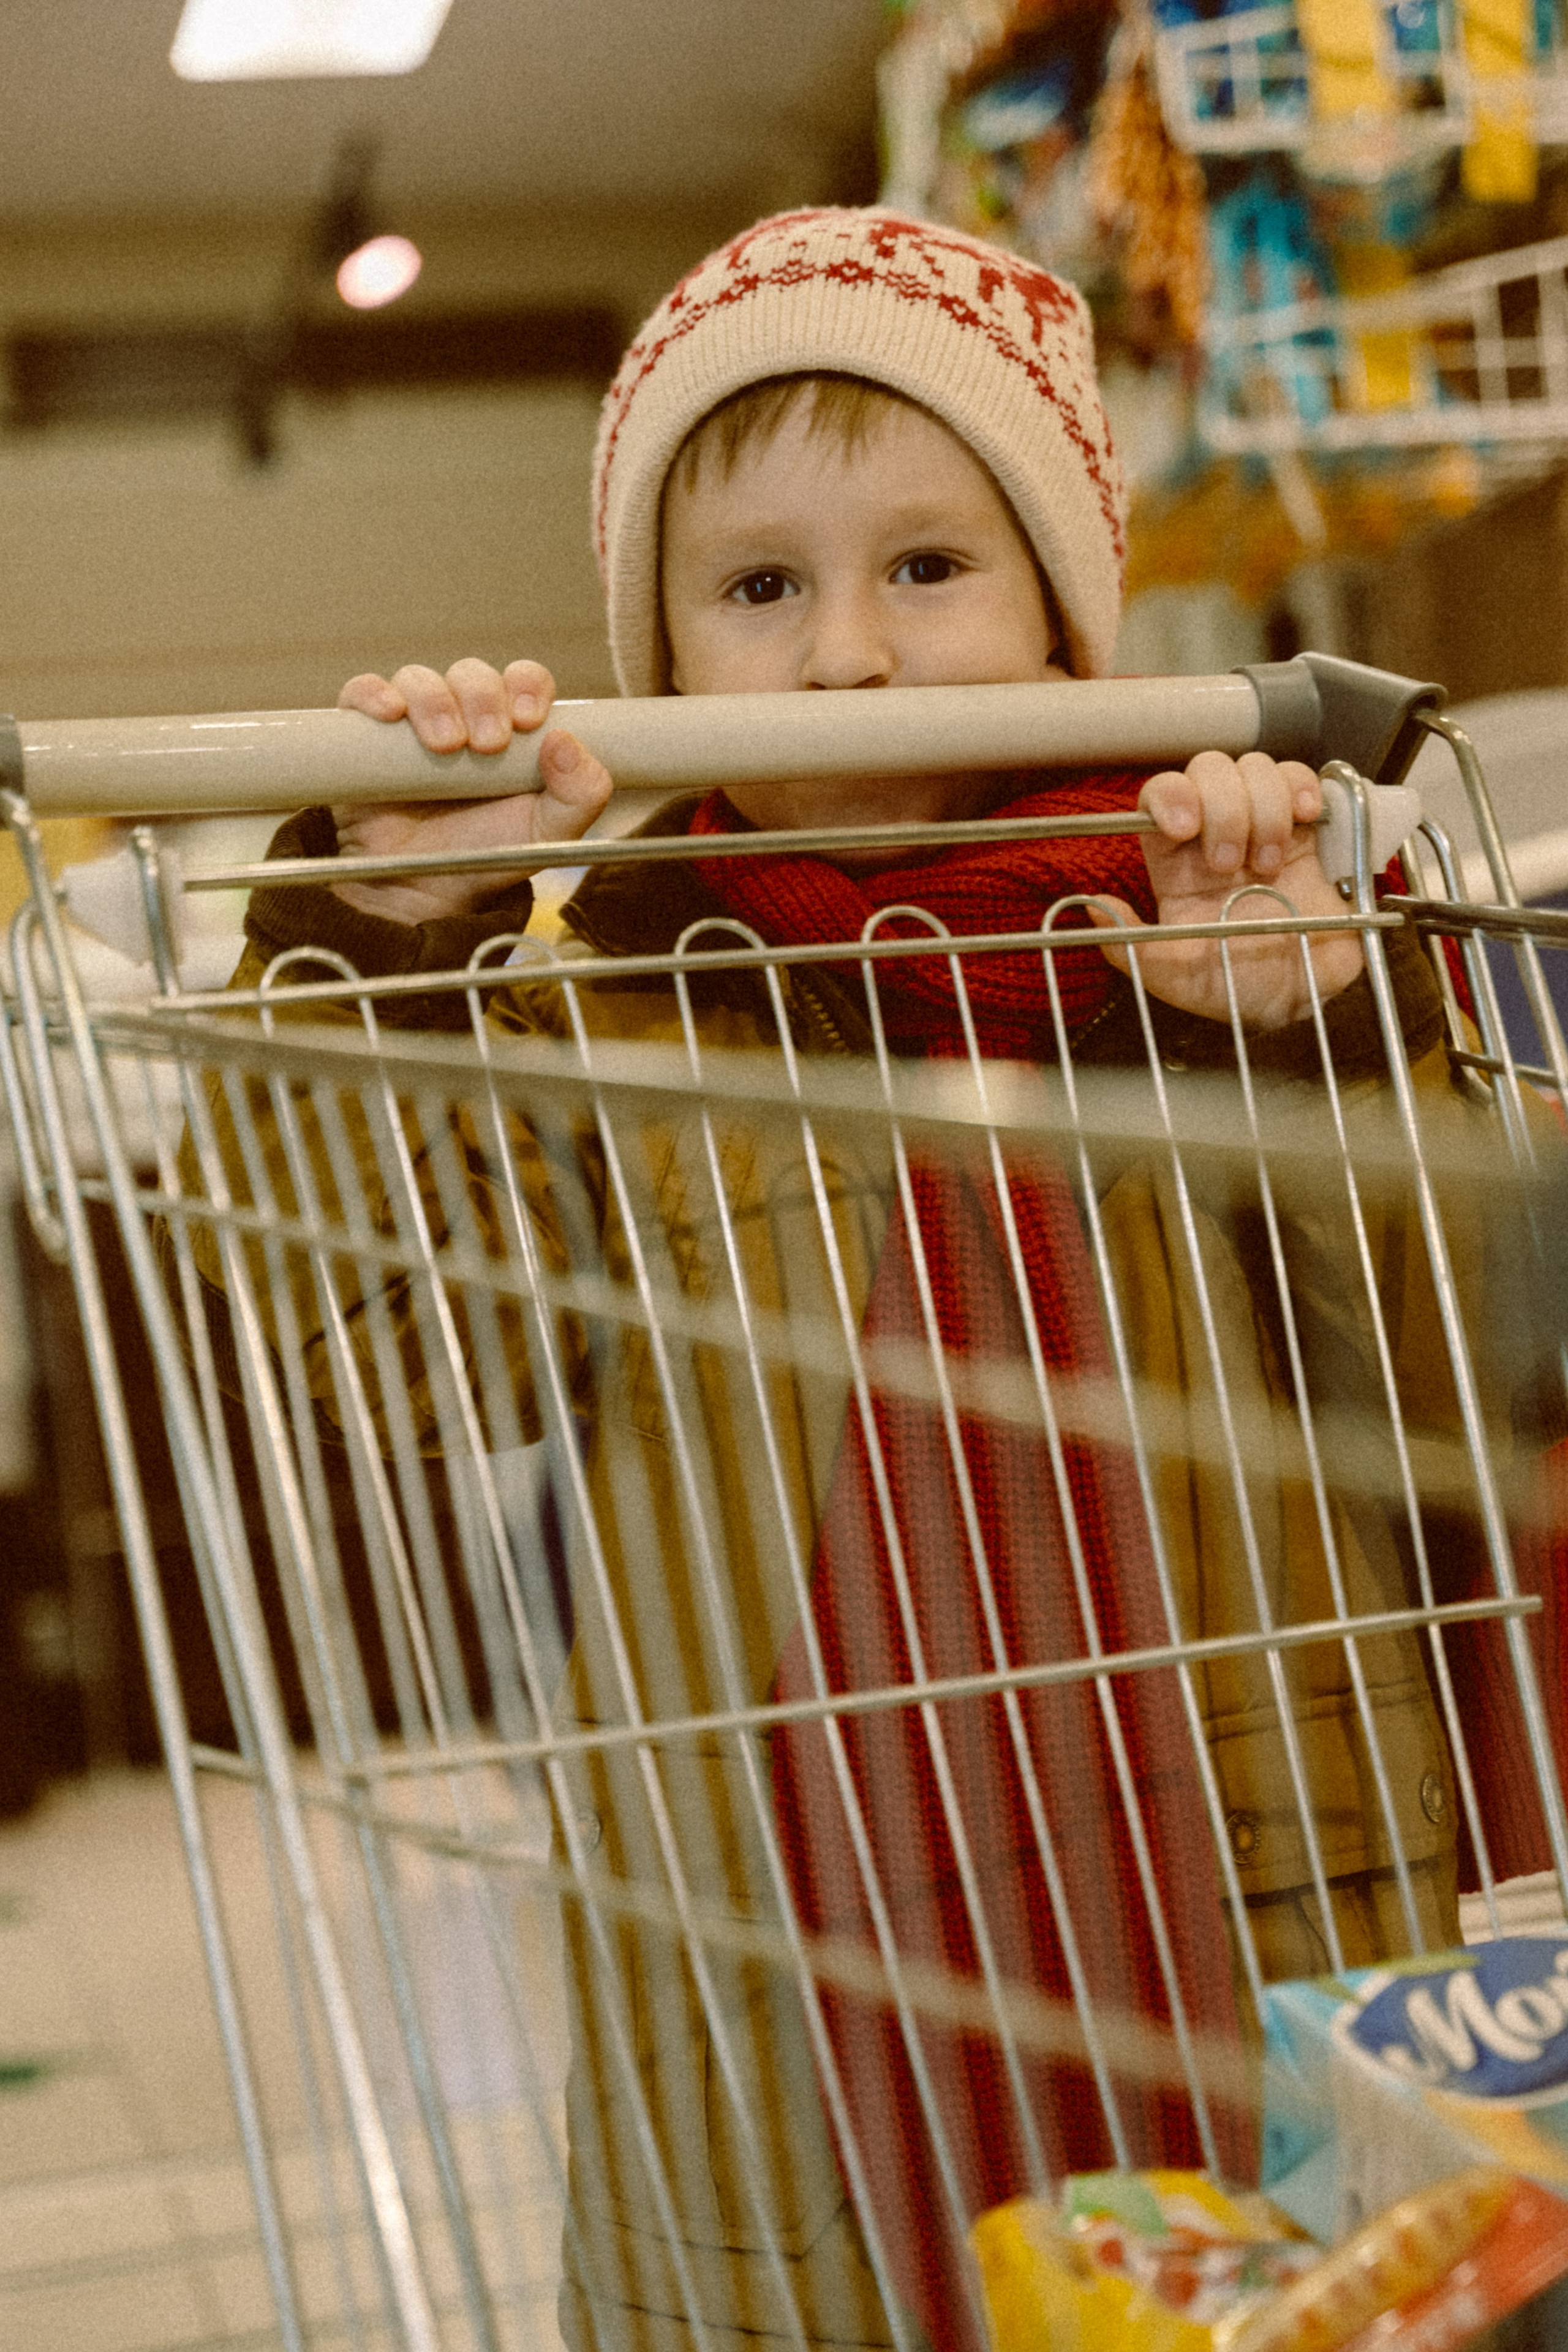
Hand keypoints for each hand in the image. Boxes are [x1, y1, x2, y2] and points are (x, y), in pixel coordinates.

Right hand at [331, 658, 611, 923]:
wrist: (421, 896)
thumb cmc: (484, 857)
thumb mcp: (548, 836)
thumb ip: (580, 796)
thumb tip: (565, 740)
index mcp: (510, 728)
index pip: (523, 679)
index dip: (527, 685)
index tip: (529, 720)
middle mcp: (460, 716)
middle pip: (472, 673)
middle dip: (483, 699)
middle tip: (487, 746)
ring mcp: (410, 723)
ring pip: (419, 678)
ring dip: (435, 701)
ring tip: (445, 748)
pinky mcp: (364, 737)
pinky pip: (361, 693)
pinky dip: (374, 694)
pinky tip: (391, 715)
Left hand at [1087, 752, 1364, 1031]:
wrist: (1298, 999)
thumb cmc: (1233, 986)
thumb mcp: (1175, 977)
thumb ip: (1133, 947)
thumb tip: (1092, 906)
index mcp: (1176, 863)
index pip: (1161, 796)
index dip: (1170, 796)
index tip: (1183, 827)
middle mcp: (1215, 834)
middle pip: (1208, 770)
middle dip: (1222, 807)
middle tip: (1231, 864)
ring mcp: (1262, 825)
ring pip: (1254, 768)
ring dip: (1264, 807)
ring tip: (1270, 864)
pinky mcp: (1306, 829)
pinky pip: (1300, 779)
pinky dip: (1302, 788)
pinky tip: (1305, 818)